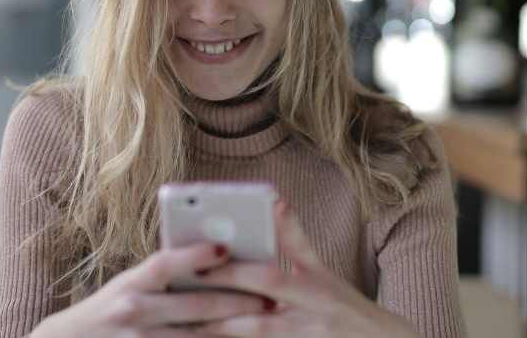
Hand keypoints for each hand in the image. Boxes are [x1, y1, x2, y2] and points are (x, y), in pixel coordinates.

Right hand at [32, 243, 266, 337]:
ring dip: (233, 330)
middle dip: (238, 302)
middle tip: (270, 297)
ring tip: (263, 322)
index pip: (165, 264)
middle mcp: (134, 311)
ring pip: (198, 337)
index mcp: (131, 283)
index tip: (226, 247)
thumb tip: (218, 255)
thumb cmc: (110, 306)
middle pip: (195, 306)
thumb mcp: (129, 283)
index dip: (195, 255)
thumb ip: (164, 274)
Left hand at [195, 202, 417, 337]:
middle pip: (255, 317)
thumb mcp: (324, 271)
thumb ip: (296, 240)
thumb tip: (276, 201)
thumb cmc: (346, 305)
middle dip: (216, 308)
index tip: (200, 263)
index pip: (269, 277)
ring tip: (187, 327)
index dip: (234, 272)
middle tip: (181, 298)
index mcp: (314, 288)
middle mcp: (308, 318)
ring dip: (219, 334)